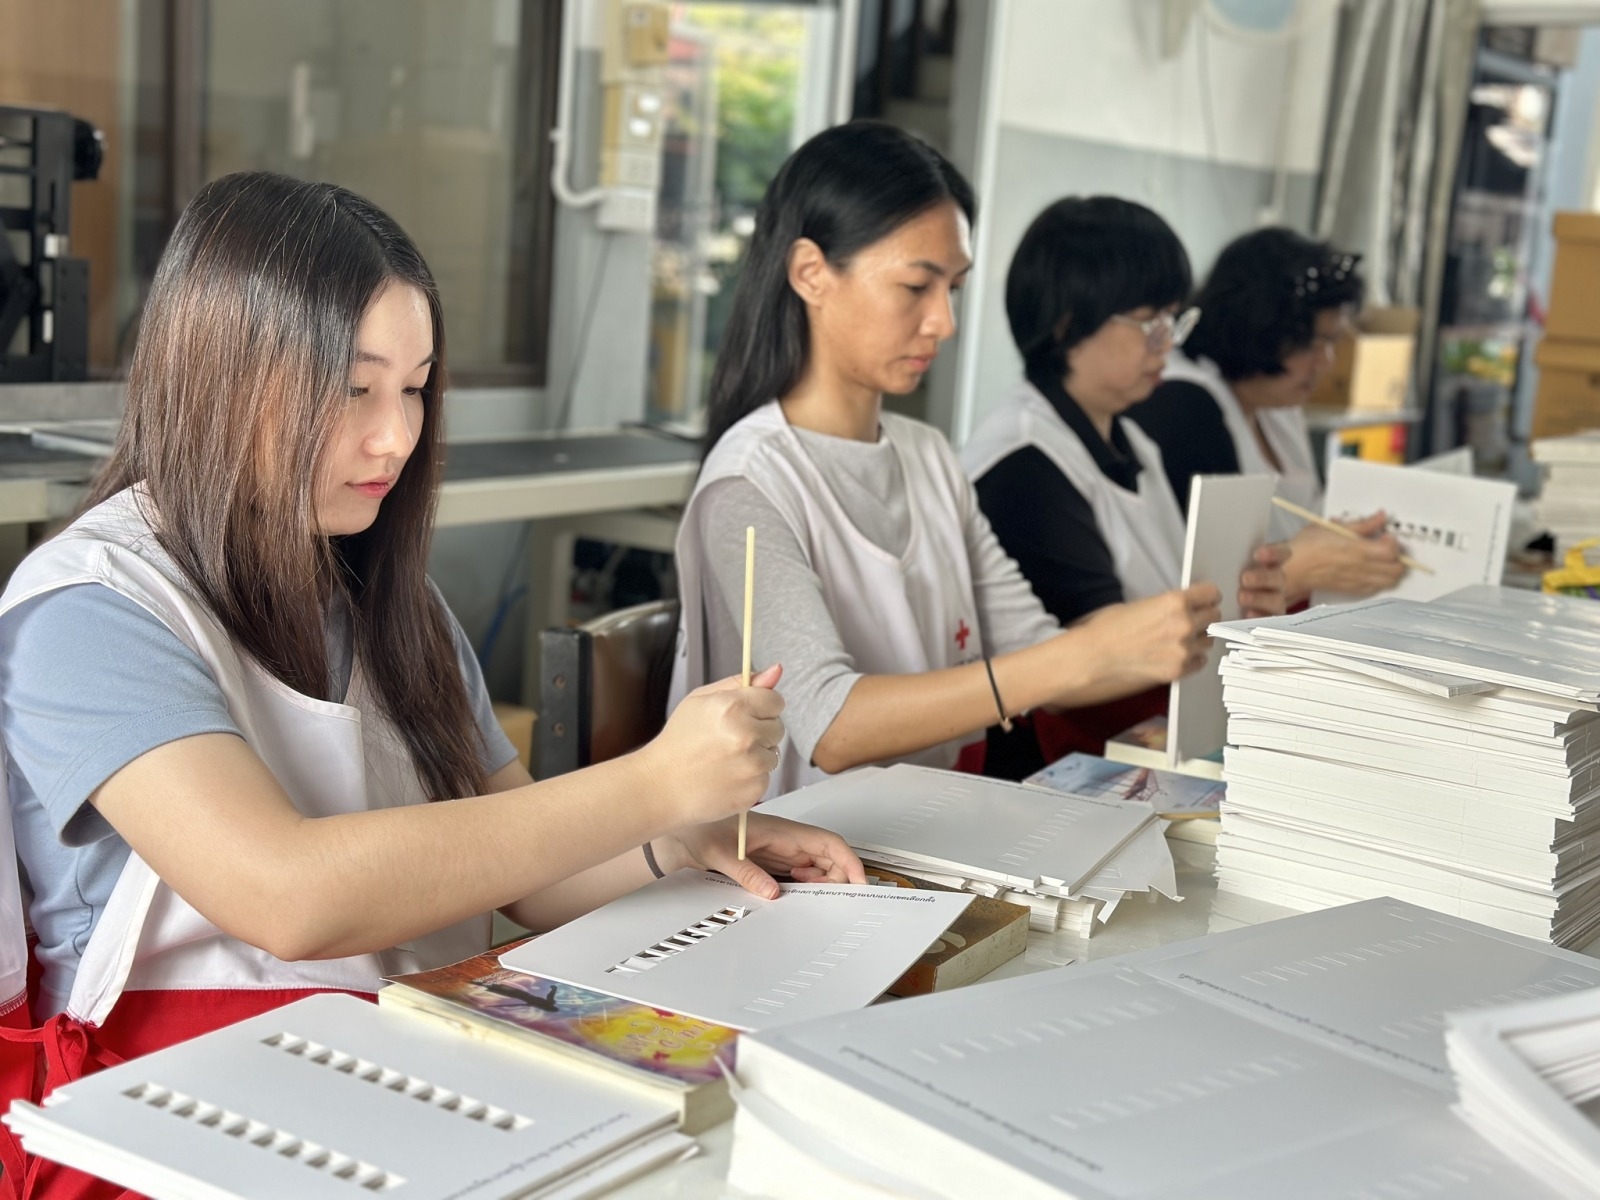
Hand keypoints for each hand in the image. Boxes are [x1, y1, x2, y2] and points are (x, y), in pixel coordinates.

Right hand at [633, 664, 784, 827]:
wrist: (661, 784)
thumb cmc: (679, 741)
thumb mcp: (701, 700)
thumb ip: (740, 683)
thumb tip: (775, 671)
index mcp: (732, 707)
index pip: (776, 700)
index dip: (762, 707)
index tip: (748, 715)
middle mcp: (745, 735)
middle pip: (778, 727)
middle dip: (760, 731)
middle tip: (731, 739)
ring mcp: (751, 765)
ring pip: (773, 754)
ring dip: (757, 756)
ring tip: (726, 760)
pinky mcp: (754, 789)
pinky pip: (766, 778)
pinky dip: (750, 779)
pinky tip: (727, 777)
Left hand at [662, 813, 867, 899]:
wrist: (684, 832)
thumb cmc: (702, 831)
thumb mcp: (722, 855)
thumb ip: (748, 874)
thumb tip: (773, 893)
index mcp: (783, 831)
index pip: (828, 842)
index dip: (849, 862)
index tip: (859, 883)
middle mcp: (787, 839)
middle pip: (829, 856)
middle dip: (837, 877)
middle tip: (829, 899)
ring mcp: (782, 850)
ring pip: (817, 866)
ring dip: (820, 882)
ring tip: (803, 894)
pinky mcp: (773, 860)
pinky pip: (800, 872)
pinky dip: (804, 885)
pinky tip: (790, 892)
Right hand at [1076, 583, 1220, 691]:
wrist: (1091, 656)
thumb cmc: (1106, 629)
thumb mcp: (1141, 604)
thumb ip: (1168, 605)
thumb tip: (1183, 608)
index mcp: (1174, 602)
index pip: (1211, 594)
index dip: (1207, 596)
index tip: (1206, 599)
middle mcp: (1184, 625)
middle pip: (1214, 617)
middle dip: (1204, 616)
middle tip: (1194, 618)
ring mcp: (1183, 650)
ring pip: (1209, 641)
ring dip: (1198, 638)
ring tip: (1180, 638)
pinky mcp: (1177, 670)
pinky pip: (1200, 662)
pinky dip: (1192, 658)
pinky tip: (1177, 653)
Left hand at [1238, 542, 1290, 617]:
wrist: (1249, 592)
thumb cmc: (1239, 569)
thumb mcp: (1241, 561)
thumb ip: (1236, 557)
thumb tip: (1215, 551)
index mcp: (1275, 562)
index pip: (1281, 554)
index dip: (1272, 554)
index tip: (1257, 554)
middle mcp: (1278, 580)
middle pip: (1277, 578)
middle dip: (1262, 578)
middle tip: (1245, 578)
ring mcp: (1277, 599)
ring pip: (1276, 600)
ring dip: (1260, 599)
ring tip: (1242, 597)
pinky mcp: (1270, 616)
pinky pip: (1270, 618)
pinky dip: (1260, 617)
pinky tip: (1248, 615)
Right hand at [1284, 511, 1404, 600]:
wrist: (1292, 568)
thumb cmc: (1306, 548)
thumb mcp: (1332, 527)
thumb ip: (1362, 524)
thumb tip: (1379, 517)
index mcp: (1357, 550)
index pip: (1392, 550)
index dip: (1393, 541)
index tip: (1385, 535)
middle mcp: (1361, 568)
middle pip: (1397, 568)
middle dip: (1397, 556)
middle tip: (1387, 547)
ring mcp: (1358, 581)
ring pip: (1390, 580)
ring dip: (1392, 569)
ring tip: (1383, 559)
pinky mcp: (1352, 589)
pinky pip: (1376, 588)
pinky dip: (1380, 580)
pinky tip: (1372, 571)